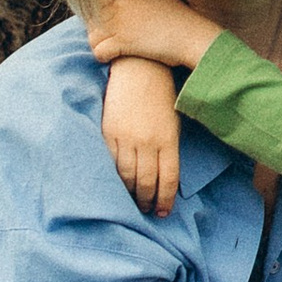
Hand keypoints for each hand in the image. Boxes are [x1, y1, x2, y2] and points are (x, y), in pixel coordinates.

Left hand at [88, 0, 219, 72]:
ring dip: (98, 43)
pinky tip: (112, 57)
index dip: (98, 11)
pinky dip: (103, 56)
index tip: (107, 20)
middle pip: (91, 18)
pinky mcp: (122, 43)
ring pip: (92, 35)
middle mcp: (119, 6)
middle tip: (110, 36)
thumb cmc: (177, 13)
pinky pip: (99, 51)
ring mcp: (119, 24)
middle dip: (96, 28)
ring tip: (110, 47)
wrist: (191, 35)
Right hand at [101, 56, 184, 215]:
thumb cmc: (161, 96)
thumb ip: (168, 149)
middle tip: (146, 210)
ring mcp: (126, 138)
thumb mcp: (173, 122)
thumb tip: (163, 177)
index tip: (163, 212)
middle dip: (146, 200)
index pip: (168, 179)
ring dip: (129, 193)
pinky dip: (112, 177)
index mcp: (168, 139)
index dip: (165, 199)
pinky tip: (114, 185)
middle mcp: (147, 142)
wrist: (139, 69)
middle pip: (146, 182)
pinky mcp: (108, 133)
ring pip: (126, 176)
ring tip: (131, 202)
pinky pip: (110, 162)